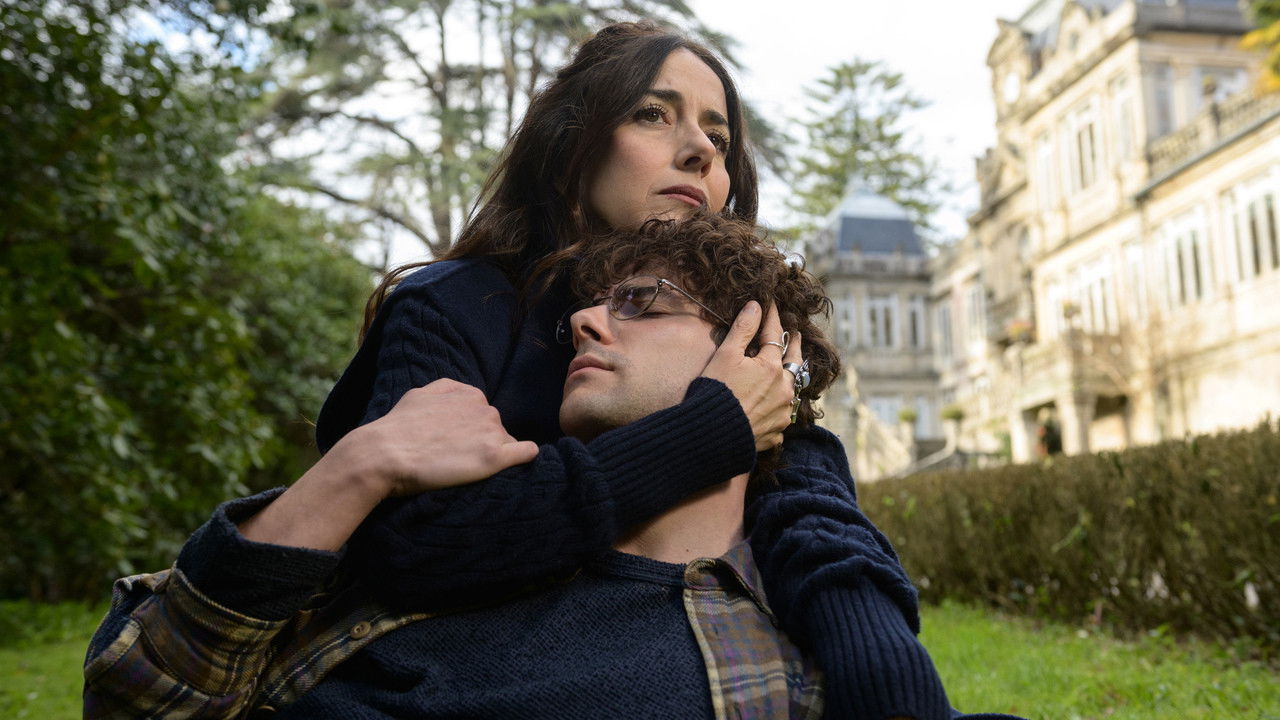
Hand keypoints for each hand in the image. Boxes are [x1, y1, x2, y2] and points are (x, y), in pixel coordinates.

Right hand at [343, 378, 538, 496]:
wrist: (384, 454)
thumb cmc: (398, 427)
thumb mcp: (422, 394)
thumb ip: (447, 391)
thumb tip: (467, 396)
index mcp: (470, 394)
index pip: (483, 415)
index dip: (471, 432)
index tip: (455, 444)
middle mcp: (485, 409)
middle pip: (496, 429)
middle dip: (483, 442)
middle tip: (457, 457)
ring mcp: (491, 432)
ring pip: (507, 443)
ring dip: (493, 454)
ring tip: (466, 466)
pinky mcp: (494, 457)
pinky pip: (526, 453)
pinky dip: (524, 457)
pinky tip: (516, 464)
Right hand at [700, 301, 802, 451]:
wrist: (711, 434)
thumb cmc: (716, 391)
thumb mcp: (726, 355)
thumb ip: (743, 329)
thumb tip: (756, 306)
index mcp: (772, 367)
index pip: (775, 335)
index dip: (772, 318)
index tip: (772, 305)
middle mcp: (783, 390)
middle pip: (794, 363)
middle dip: (795, 347)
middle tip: (796, 336)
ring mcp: (782, 413)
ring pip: (791, 391)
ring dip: (789, 380)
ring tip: (787, 372)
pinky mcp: (775, 433)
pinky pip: (781, 417)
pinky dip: (778, 409)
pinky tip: (773, 408)